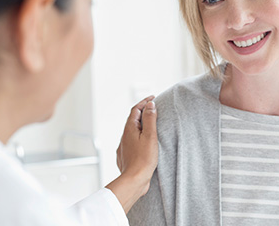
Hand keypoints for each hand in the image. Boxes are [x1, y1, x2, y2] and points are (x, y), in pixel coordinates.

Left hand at [106, 96, 157, 212]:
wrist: (134, 180)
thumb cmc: (143, 160)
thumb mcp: (150, 136)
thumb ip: (150, 119)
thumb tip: (150, 104)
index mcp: (129, 129)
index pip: (136, 109)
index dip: (144, 102)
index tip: (153, 97)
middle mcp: (124, 136)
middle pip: (133, 119)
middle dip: (143, 111)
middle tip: (153, 108)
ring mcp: (124, 146)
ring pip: (132, 131)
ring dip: (141, 124)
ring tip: (151, 123)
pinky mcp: (126, 155)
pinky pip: (132, 141)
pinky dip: (139, 136)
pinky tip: (144, 141)